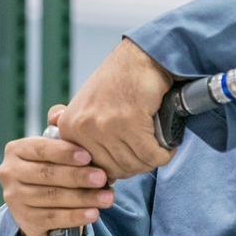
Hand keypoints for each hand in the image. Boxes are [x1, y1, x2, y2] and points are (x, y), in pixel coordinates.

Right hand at [0, 104, 115, 235]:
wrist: (40, 206)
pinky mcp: (25, 221)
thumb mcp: (54, 147)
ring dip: (83, 198)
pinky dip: (75, 217)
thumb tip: (59, 113)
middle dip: (78, 177)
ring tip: (107, 197)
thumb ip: (58, 128)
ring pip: (53, 198)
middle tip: (103, 177)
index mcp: (15, 150)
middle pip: (47, 175)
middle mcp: (9, 174)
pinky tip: (93, 214)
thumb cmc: (53, 167)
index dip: (64, 152)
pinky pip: (54, 218)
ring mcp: (14, 199)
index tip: (88, 156)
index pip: (40, 149)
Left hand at [58, 38, 174, 180]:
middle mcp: (81, 128)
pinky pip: (150, 155)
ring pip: (134, 164)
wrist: (139, 58)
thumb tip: (100, 178)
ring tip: (158, 146)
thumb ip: (88, 141)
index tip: (130, 161)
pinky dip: (164, 153)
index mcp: (69, 128)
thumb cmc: (119, 84)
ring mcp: (103, 126)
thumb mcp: (90, 111)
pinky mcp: (128, 122)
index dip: (117, 169)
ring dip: (152, 159)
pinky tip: (167, 144)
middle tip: (149, 152)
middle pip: (115, 170)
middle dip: (137, 165)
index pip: (93, 170)